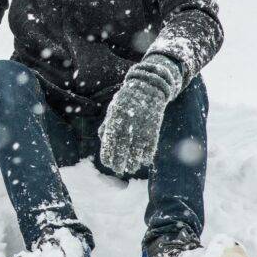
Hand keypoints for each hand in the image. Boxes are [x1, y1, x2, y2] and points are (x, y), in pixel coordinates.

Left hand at [99, 54, 182, 174]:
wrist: (149, 86)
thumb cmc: (128, 100)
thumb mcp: (114, 108)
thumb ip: (108, 124)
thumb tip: (102, 140)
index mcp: (116, 117)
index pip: (110, 140)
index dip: (108, 153)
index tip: (107, 163)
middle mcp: (128, 122)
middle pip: (122, 146)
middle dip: (120, 161)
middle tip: (118, 170)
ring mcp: (142, 124)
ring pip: (137, 148)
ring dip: (134, 161)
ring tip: (130, 169)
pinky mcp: (154, 126)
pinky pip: (151, 144)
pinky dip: (147, 154)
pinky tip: (144, 161)